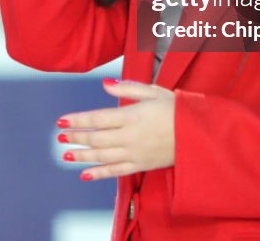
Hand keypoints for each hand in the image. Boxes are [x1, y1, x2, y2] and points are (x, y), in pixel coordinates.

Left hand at [57, 79, 175, 180]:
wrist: (200, 134)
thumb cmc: (177, 109)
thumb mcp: (154, 92)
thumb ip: (128, 88)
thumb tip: (105, 84)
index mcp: (132, 116)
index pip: (97, 118)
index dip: (78, 120)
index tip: (61, 120)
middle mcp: (130, 136)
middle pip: (96, 138)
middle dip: (76, 138)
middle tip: (59, 138)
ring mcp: (135, 153)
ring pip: (102, 156)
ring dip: (82, 156)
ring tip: (65, 155)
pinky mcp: (141, 165)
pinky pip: (116, 172)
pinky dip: (99, 173)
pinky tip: (85, 174)